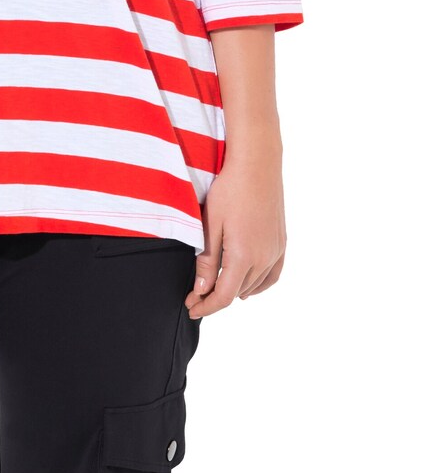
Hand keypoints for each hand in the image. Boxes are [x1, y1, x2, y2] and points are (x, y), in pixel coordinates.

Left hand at [185, 149, 285, 318]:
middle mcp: (263, 259)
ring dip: (234, 290)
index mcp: (243, 257)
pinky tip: (247, 284)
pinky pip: (272, 275)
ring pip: (254, 286)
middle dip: (214, 297)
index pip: (223, 296)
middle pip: (237, 292)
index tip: (190, 308)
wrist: (257, 164)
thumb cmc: (229, 190)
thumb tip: (201, 290)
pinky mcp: (281, 242)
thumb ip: (207, 260)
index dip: (205, 306)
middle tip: (195, 294)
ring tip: (215, 288)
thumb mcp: (211, 224)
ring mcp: (275, 251)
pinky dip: (258, 285)